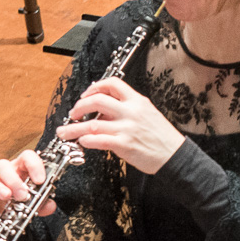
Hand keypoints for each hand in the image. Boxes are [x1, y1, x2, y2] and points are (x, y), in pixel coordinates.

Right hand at [0, 149, 56, 218]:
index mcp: (19, 170)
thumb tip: (49, 205)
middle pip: (2, 165)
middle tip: (23, 195)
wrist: (9, 218)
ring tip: (5, 197)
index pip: (26, 157)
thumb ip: (43, 204)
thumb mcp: (37, 204)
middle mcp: (2, 174)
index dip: (34, 165)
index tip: (40, 180)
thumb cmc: (22, 203)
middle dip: (14, 180)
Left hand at [55, 76, 184, 174]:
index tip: (85, 95)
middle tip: (72, 114)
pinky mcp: (125, 145)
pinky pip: (99, 140)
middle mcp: (131, 112)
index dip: (94, 87)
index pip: (113, 84)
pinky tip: (82, 141)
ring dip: (73, 128)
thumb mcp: (146, 114)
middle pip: (97, 101)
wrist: (175, 155)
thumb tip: (101, 111)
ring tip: (64, 132)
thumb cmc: (160, 137)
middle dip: (79, 106)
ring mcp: (127, 128)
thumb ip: (125, 109)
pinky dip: (86, 140)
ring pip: (92, 123)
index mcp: (137, 101)